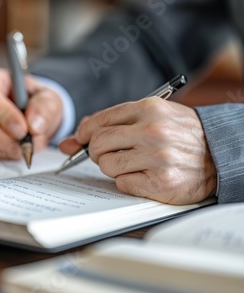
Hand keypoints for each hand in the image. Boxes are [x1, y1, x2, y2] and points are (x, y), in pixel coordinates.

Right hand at [0, 68, 62, 159]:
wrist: (38, 116)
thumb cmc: (39, 101)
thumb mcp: (49, 98)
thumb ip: (45, 108)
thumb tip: (34, 125)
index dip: (3, 114)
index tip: (22, 129)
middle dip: (3, 136)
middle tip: (26, 144)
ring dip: (6, 147)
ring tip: (28, 147)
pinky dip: (4, 154)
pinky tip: (19, 150)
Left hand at [60, 98, 216, 204]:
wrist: (219, 153)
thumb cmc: (183, 133)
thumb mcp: (154, 116)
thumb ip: (114, 122)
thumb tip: (73, 139)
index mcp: (150, 109)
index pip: (101, 120)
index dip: (86, 132)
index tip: (83, 138)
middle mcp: (153, 131)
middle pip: (99, 143)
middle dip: (97, 152)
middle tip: (109, 153)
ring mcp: (157, 157)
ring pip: (107, 165)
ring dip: (114, 168)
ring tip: (133, 164)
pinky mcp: (161, 182)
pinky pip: (122, 184)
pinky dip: (128, 182)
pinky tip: (144, 175)